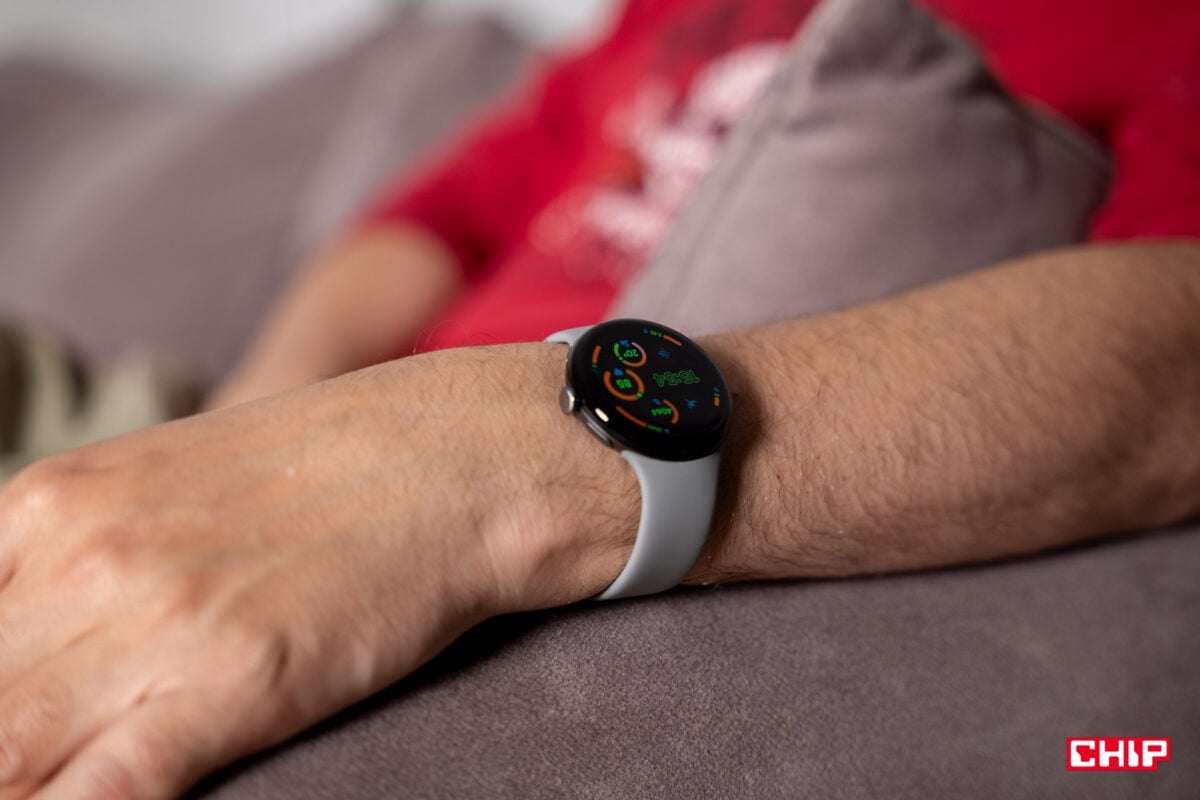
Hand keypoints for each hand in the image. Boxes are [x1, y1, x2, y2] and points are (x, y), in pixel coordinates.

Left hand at [0, 345, 633, 798]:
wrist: (453, 459)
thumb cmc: (322, 474)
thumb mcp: (161, 491)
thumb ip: (74, 561)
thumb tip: (31, 648)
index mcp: (48, 505)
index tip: (15, 730)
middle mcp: (76, 556)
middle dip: (3, 749)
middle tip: (37, 763)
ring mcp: (152, 619)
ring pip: (5, 755)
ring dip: (22, 782)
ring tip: (59, 785)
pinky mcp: (231, 681)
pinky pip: (103, 791)